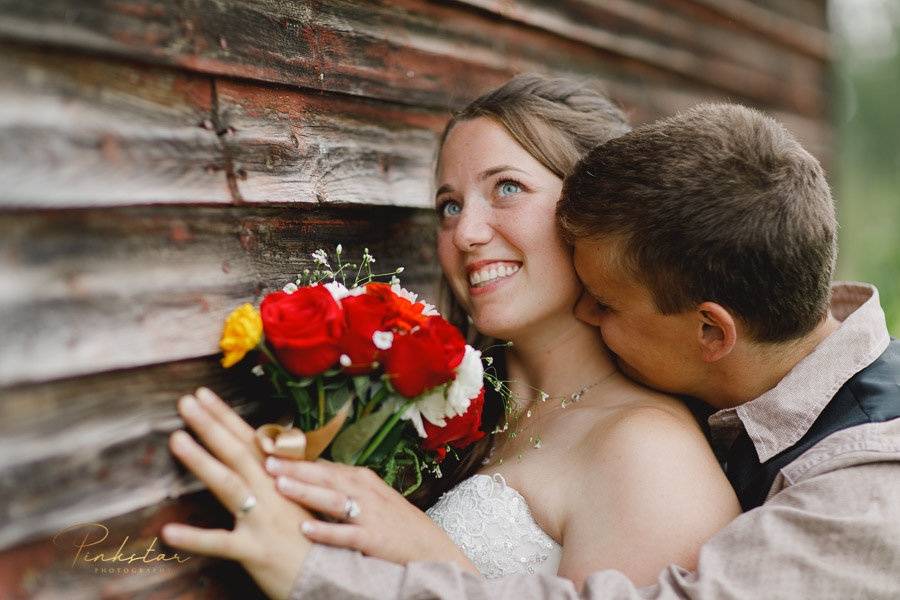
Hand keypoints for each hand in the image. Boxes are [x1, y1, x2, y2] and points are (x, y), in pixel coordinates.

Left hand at [161, 388, 312, 599]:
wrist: (335, 575)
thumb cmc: (318, 539)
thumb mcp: (306, 499)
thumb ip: (284, 475)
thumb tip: (264, 451)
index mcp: (282, 479)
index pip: (249, 440)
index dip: (226, 416)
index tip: (203, 395)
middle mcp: (272, 493)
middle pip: (238, 452)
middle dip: (211, 425)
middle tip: (186, 402)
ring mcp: (262, 520)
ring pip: (229, 485)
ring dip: (202, 461)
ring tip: (177, 439)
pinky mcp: (254, 550)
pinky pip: (220, 544)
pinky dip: (194, 538)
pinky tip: (168, 531)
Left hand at [264, 458, 478, 573]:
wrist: (430, 550)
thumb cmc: (396, 524)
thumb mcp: (372, 498)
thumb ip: (342, 487)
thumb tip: (307, 476)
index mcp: (361, 479)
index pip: (324, 463)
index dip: (297, 457)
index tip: (270, 449)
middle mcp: (364, 491)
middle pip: (324, 475)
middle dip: (294, 467)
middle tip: (266, 460)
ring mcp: (369, 514)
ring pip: (332, 499)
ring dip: (306, 491)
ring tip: (280, 485)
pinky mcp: (373, 539)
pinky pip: (345, 533)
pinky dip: (325, 530)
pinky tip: (305, 528)